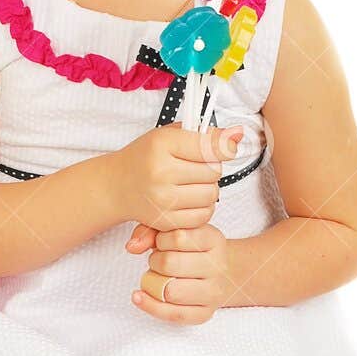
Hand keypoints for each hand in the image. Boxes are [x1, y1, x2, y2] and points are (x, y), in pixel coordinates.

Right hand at [108, 122, 242, 231]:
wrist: (117, 186)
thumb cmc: (146, 157)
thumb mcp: (169, 135)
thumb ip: (204, 134)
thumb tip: (239, 134)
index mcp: (161, 145)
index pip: (210, 146)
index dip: (224, 147)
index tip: (225, 148)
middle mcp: (161, 172)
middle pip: (214, 172)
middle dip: (211, 168)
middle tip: (196, 167)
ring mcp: (163, 200)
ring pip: (212, 194)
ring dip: (208, 188)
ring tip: (192, 183)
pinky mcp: (165, 221)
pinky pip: (204, 215)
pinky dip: (202, 207)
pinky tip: (189, 199)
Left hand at [124, 220, 232, 323]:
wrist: (223, 274)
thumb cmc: (193, 250)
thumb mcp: (176, 231)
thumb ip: (151, 231)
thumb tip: (132, 247)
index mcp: (214, 240)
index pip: (178, 237)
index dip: (161, 239)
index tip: (162, 242)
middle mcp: (218, 267)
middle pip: (170, 263)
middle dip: (155, 261)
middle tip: (159, 261)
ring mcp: (213, 292)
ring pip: (171, 291)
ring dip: (154, 283)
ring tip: (158, 277)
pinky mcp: (205, 313)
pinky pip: (173, 314)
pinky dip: (151, 306)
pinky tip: (139, 297)